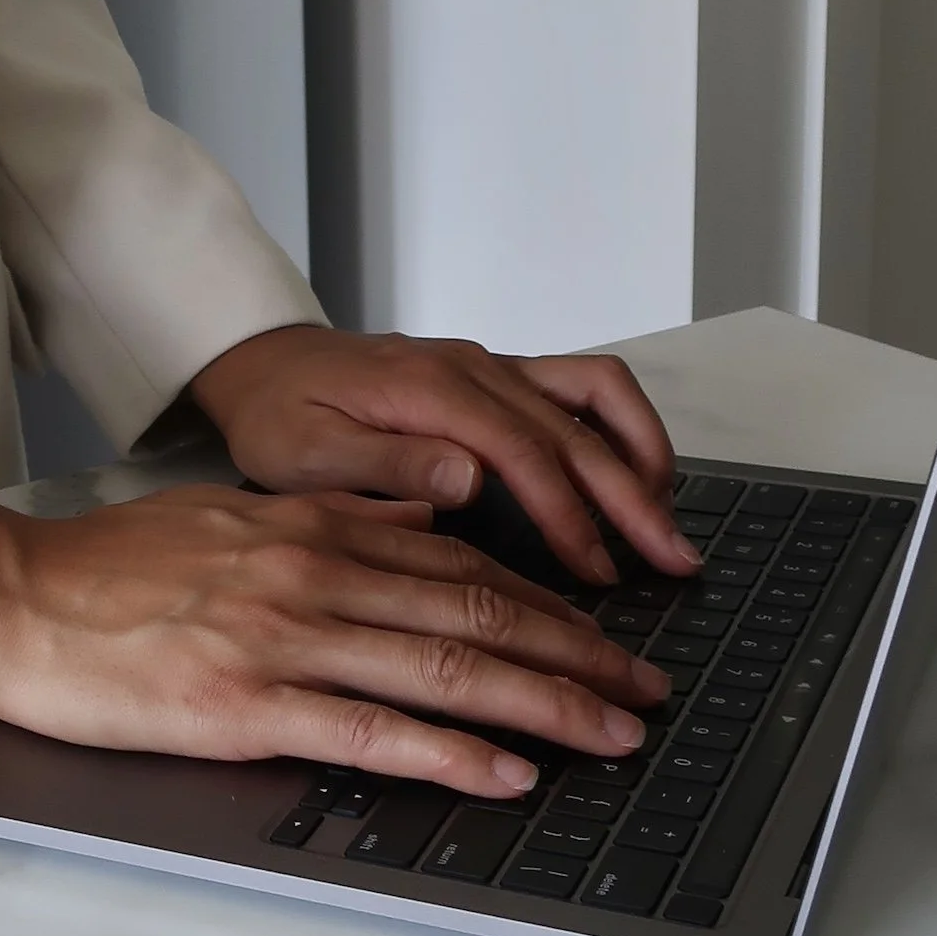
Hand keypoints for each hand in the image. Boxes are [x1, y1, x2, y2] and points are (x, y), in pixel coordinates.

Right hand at [0, 485, 669, 796]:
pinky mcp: (245, 706)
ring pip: (443, 669)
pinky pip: (370, 732)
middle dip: (577, 655)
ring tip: (613, 734)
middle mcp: (312, 575)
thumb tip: (421, 518)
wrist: (13, 594)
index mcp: (312, 531)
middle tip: (647, 692)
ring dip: (545, 704)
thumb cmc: (110, 566)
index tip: (607, 636)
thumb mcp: (233, 513)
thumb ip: (331, 516)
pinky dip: (450, 753)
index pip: (461, 566)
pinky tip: (506, 773)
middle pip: (476, 615)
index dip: (548, 604)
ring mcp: (282, 641)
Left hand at [189, 327, 698, 585]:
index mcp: (429, 390)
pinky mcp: (495, 373)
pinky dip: (618, 426)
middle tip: (676, 560)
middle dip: (634, 496)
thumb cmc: (277, 414)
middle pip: (577, 428)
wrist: (260, 362)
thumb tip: (469, 480)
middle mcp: (472, 368)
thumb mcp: (304, 451)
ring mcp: (490, 365)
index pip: (525, 453)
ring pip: (596, 394)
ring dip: (641, 451)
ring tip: (667, 516)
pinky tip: (631, 473)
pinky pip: (579, 385)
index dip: (570, 516)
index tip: (599, 573)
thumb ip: (385, 463)